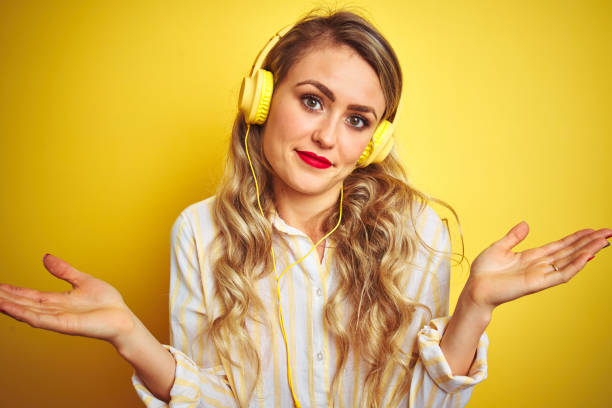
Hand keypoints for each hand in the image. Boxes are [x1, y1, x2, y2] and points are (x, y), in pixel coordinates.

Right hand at [0, 254, 135, 344]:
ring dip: (9, 306)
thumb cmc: (107, 303)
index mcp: (58, 301)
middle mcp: (54, 311)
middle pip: (23, 304)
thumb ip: (64, 271)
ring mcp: (57, 319)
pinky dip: (23, 314)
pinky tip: (8, 308)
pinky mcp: (64, 325)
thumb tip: (46, 257)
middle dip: (6, 298)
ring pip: (27, 312)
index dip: (12, 291)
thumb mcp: (83, 280)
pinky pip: (40, 319)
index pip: (29, 295)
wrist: (123, 319)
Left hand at [463, 221, 611, 310]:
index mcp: (532, 257)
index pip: (560, 246)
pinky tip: (587, 257)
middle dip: (589, 242)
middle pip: (570, 252)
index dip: (576, 238)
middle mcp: (540, 266)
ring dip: (587, 252)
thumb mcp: (499, 248)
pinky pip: (560, 275)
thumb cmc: (484, 271)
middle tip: (608, 233)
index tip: (592, 230)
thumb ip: (514, 237)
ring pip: (569, 262)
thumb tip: (526, 224)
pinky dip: (574, 266)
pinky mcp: (537, 283)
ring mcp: (540, 275)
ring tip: (603, 241)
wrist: (475, 288)